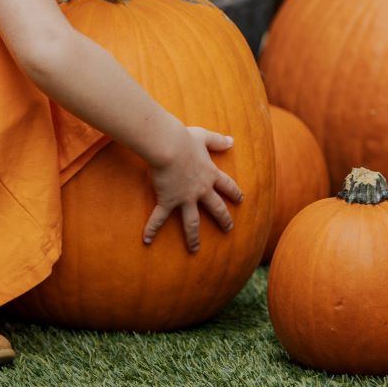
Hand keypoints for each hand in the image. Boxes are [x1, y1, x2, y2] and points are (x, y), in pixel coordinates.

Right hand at [142, 127, 242, 253]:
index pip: (227, 186)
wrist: (168, 147)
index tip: (240, 200)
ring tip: (195, 249)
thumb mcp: (204, 137)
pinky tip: (146, 240)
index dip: (235, 193)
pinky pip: (160, 218)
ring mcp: (185, 198)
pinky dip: (152, 229)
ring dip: (194, 237)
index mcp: (210, 174)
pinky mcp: (168, 201)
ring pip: (193, 222)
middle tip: (229, 229)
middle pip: (216, 208)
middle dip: (224, 219)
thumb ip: (218, 140)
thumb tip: (232, 141)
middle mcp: (201, 190)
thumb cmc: (184, 139)